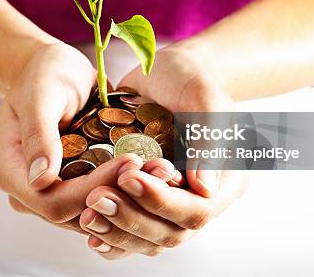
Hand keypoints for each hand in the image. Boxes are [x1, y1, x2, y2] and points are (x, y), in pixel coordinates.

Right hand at [0, 43, 143, 229]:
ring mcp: (53, 191)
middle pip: (75, 213)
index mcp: (10, 171)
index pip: (52, 200)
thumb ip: (39, 133)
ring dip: (131, 196)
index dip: (93, 188)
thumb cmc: (43, 73)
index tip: (130, 161)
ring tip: (162, 170)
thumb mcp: (40, 94)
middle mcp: (28, 191)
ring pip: (94, 211)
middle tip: (158, 169)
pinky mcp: (76, 186)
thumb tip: (40, 179)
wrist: (53, 69)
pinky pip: (103, 197)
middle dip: (119, 195)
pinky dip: (129, 188)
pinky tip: (155, 170)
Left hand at [81, 40, 246, 257]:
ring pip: (148, 239)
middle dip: (132, 219)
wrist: (165, 75)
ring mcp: (171, 204)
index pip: (196, 210)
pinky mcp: (146, 202)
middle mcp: (199, 199)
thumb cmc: (190, 78)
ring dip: (116, 231)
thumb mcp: (203, 96)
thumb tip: (204, 189)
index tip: (128, 177)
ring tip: (87, 214)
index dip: (161, 201)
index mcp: (225, 181)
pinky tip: (90, 233)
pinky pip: (132, 234)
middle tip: (97, 199)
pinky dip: (111, 237)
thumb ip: (207, 138)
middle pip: (170, 232)